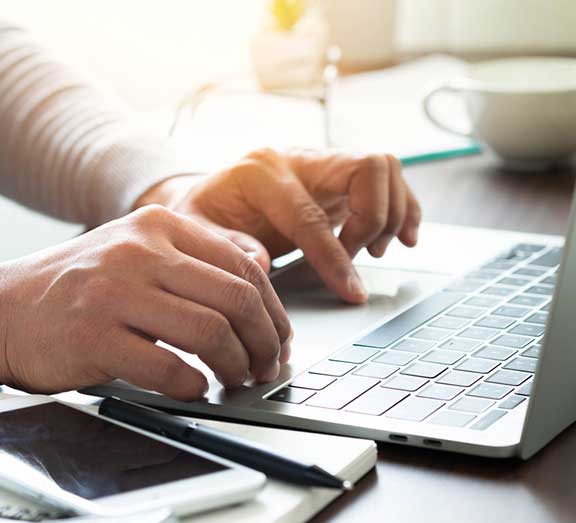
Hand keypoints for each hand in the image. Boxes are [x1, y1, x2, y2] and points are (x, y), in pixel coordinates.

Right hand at [0, 206, 291, 399]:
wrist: (3, 309)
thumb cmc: (77, 288)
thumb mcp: (135, 252)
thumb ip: (193, 259)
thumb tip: (260, 281)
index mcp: (157, 226)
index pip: (242, 265)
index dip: (272, 310)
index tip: (277, 339)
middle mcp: (139, 251)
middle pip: (234, 298)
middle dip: (264, 341)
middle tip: (266, 367)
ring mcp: (114, 292)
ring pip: (209, 332)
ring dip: (236, 365)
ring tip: (236, 380)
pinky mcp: (92, 335)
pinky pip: (167, 367)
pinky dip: (193, 386)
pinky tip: (193, 389)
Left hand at [137, 148, 420, 302]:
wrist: (206, 198)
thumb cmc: (200, 216)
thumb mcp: (194, 232)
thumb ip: (223, 245)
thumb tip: (260, 263)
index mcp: (260, 171)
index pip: (309, 214)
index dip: (333, 256)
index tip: (351, 291)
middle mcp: (297, 157)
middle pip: (365, 167)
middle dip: (372, 221)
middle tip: (360, 258)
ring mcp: (322, 162)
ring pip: (384, 167)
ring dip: (391, 214)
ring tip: (374, 252)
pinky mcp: (338, 176)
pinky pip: (388, 179)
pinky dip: (403, 208)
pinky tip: (403, 238)